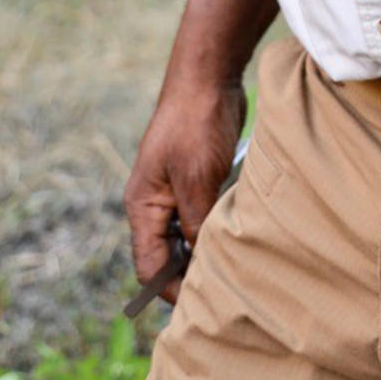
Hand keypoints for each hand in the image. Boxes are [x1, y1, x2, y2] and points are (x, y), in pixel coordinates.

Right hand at [124, 76, 245, 303]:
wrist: (208, 75)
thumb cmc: (195, 124)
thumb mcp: (197, 179)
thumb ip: (197, 224)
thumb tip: (202, 263)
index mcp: (143, 206)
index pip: (149, 265)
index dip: (169, 288)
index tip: (198, 304)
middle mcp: (155, 202)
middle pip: (167, 253)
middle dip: (189, 272)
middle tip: (221, 290)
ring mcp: (175, 188)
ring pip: (187, 234)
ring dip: (205, 249)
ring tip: (232, 266)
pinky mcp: (197, 175)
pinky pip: (202, 213)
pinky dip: (215, 226)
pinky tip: (237, 234)